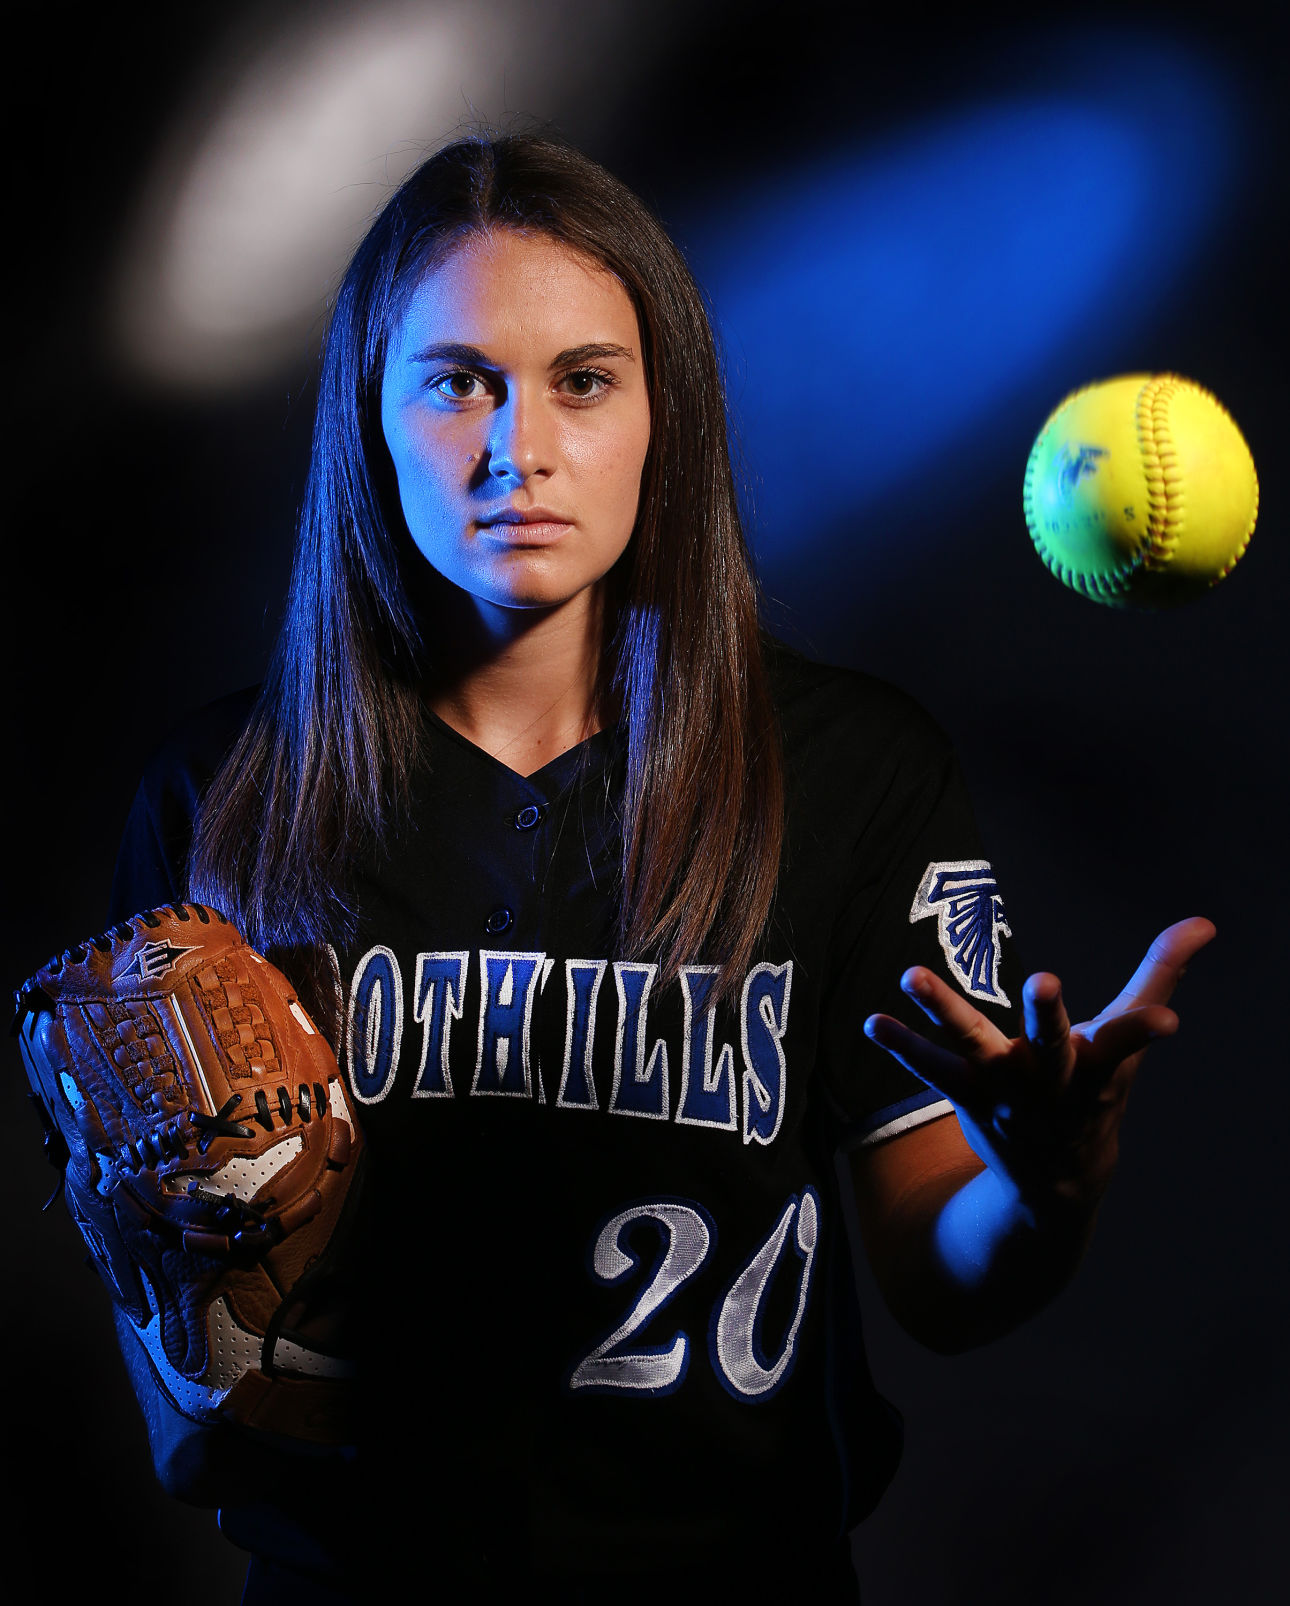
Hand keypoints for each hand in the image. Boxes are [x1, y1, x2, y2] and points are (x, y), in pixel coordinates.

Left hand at [863, 917, 1215, 1221]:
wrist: (1059, 1180)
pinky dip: (902, 1045)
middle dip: (1047, 1015)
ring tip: (910, 974)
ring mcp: (1004, 1090)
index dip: (1147, 1029)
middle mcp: (1051, 1079)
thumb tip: (1204, 923)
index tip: (1168, 1024)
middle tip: (1044, 981)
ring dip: (942, 1011)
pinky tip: (873, 1022)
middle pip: (1050, 1044)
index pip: (1129, 1041)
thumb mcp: (1126, 1037)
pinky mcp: (967, 1096)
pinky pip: (931, 1070)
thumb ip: (1158, 973)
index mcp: (1098, 1065)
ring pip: (972, 1048)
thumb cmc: (1097, 1088)